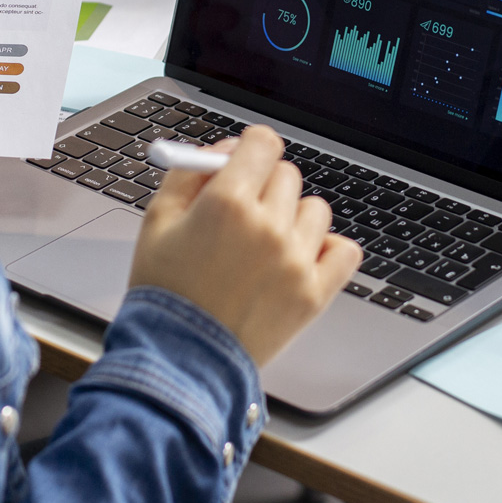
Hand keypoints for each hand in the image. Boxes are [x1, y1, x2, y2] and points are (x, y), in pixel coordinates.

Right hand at [129, 127, 363, 364]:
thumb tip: (224, 149)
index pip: (263, 143)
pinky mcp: (314, 294)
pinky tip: (300, 259)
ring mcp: (296, 261)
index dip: (251, 150)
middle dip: (265, 186)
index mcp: (227, 202)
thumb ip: (189, 174)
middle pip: (286, 175)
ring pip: (315, 209)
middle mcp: (268, 226)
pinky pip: (344, 250)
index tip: (245, 164)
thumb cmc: (165, 293)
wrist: (180, 359)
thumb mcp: (157, 222)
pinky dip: (327, 250)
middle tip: (243, 215)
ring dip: (294, 218)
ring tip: (266, 245)